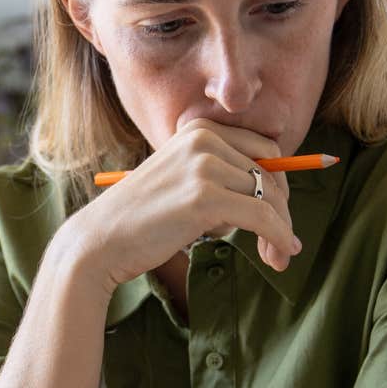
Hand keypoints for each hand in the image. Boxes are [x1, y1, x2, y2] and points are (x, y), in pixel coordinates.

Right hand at [64, 118, 301, 287]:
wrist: (100, 240)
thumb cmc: (142, 219)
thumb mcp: (182, 180)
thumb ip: (221, 175)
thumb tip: (278, 192)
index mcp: (199, 130)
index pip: (265, 151)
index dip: (279, 186)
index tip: (280, 217)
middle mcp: (204, 139)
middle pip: (271, 174)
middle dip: (283, 211)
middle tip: (286, 244)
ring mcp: (204, 166)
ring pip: (270, 197)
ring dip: (281, 231)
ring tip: (279, 257)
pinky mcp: (205, 198)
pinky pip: (262, 217)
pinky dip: (279, 237)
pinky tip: (281, 254)